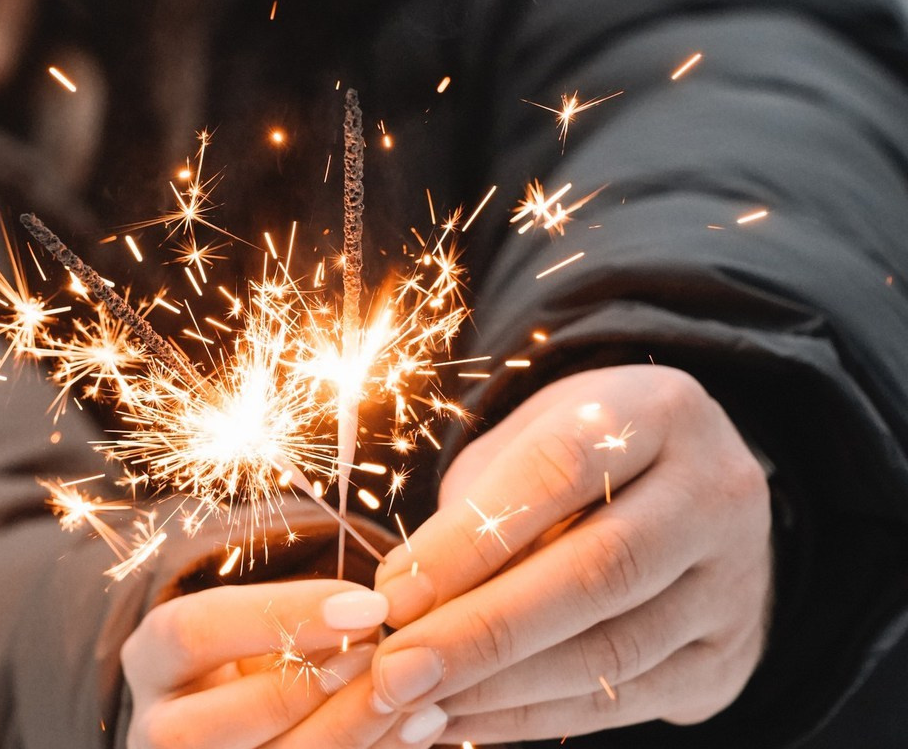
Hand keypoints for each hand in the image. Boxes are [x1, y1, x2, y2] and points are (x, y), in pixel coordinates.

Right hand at [123, 578, 449, 748]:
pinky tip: (413, 729)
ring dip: (345, 732)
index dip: (283, 615)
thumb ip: (292, 619)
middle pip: (212, 722)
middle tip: (383, 656)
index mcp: (152, 658)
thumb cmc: (255, 651)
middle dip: (309, 688)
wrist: (235, 722)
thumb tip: (373, 612)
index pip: (194, 631)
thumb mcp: (255, 623)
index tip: (368, 603)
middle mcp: (154, 731)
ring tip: (407, 696)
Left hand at [370, 365, 772, 742]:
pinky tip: (470, 717)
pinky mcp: (728, 656)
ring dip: (503, 687)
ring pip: (614, 651)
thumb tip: (408, 599)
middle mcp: (713, 493)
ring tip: (421, 701)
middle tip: (397, 668)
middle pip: (596, 572)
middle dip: (483, 631)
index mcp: (658, 410)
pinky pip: (627, 699)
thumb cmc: (582, 450)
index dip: (471, 537)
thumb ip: (480, 501)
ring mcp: (733, 582)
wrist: (695, 484)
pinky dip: (539, 715)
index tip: (394, 591)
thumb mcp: (532, 436)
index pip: (559, 471)